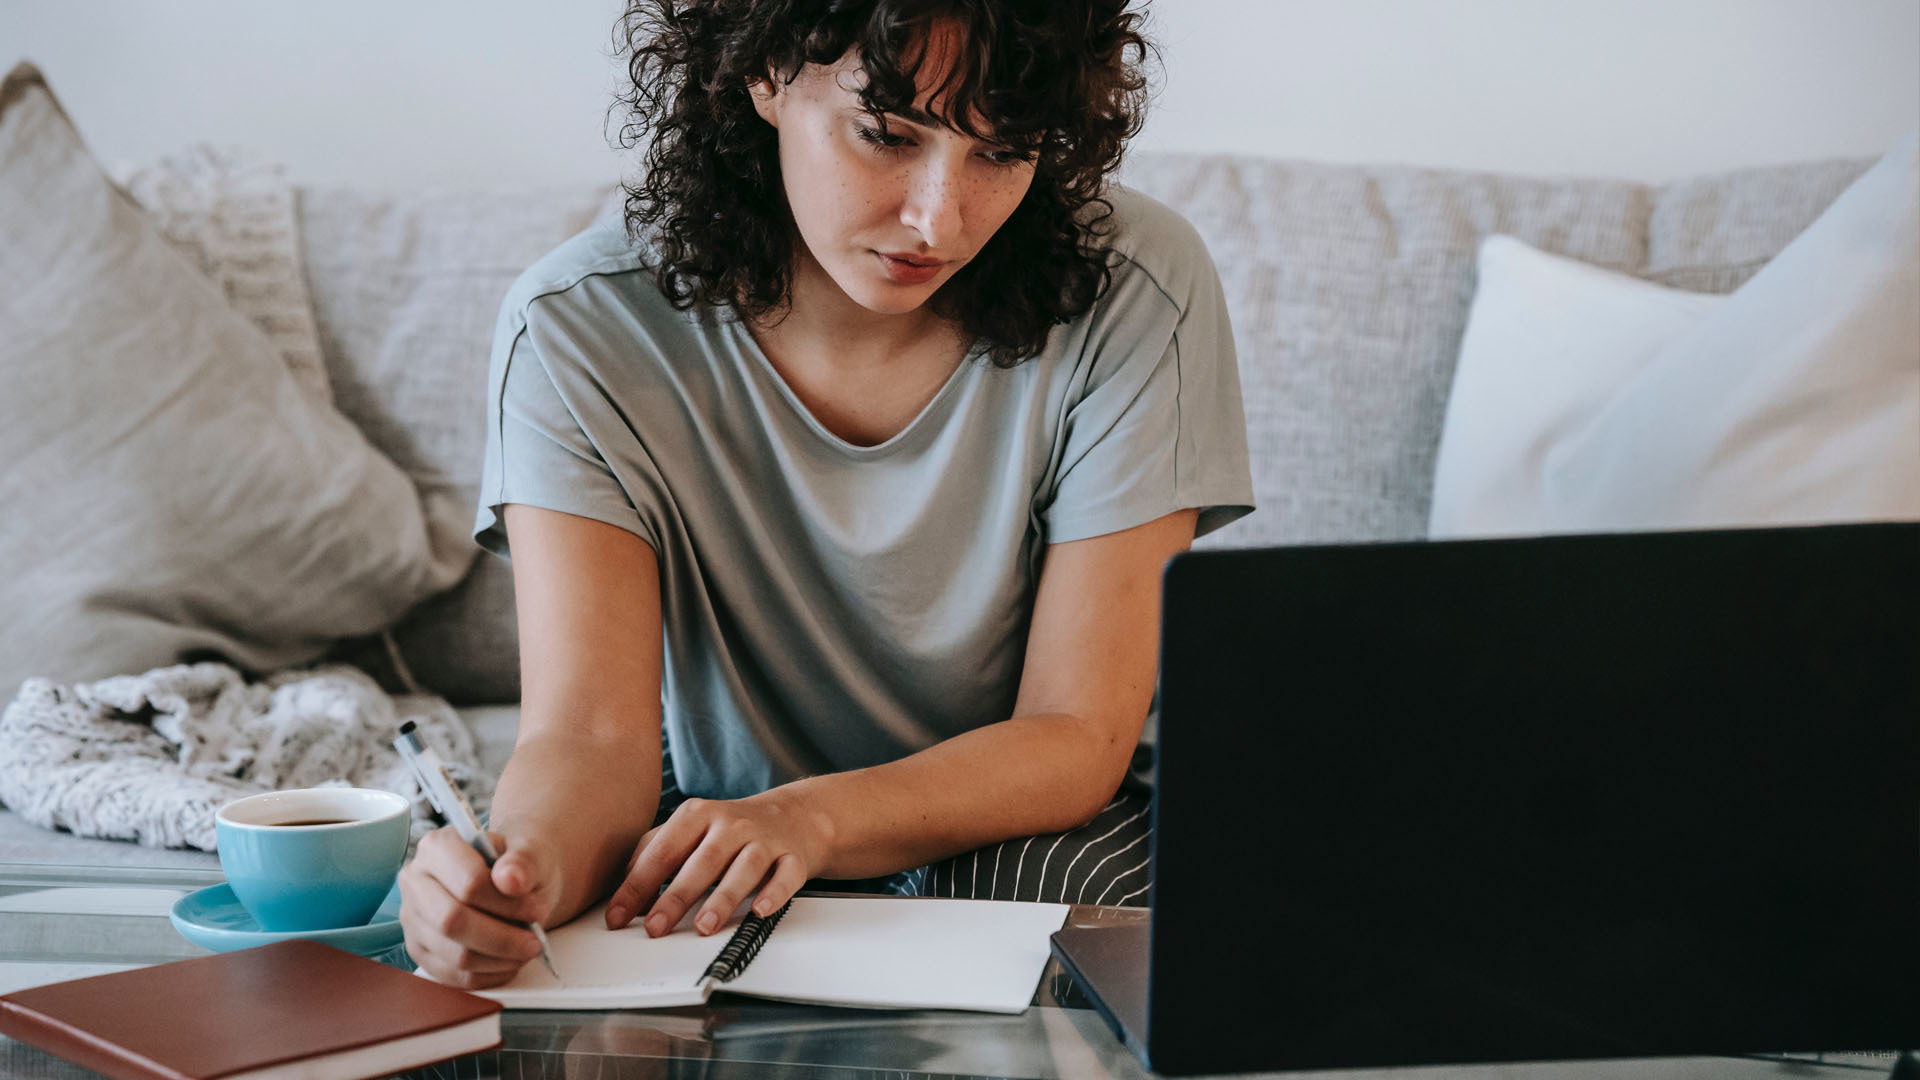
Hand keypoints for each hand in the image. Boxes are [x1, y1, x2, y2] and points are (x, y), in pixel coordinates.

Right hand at [398, 826, 556, 989]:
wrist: (511, 880)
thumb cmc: (516, 866)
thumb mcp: (531, 852)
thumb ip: (524, 861)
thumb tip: (510, 879)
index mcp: (438, 847)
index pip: (468, 883)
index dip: (507, 904)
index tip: (537, 910)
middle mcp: (416, 881)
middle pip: (452, 921)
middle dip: (502, 938)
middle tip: (534, 941)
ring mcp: (412, 919)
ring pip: (454, 954)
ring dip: (499, 959)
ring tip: (525, 949)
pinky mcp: (419, 950)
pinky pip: (452, 976)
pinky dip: (488, 975)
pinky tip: (508, 962)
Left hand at [604, 790, 827, 937]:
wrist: (791, 817)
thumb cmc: (728, 830)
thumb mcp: (687, 830)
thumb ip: (652, 853)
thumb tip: (623, 894)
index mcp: (697, 815)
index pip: (662, 851)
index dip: (637, 885)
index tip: (618, 916)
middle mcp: (730, 825)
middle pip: (702, 861)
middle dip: (676, 896)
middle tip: (655, 927)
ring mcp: (763, 841)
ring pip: (744, 868)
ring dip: (724, 897)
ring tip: (705, 926)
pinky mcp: (792, 858)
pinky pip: (786, 875)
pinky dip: (775, 892)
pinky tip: (760, 909)